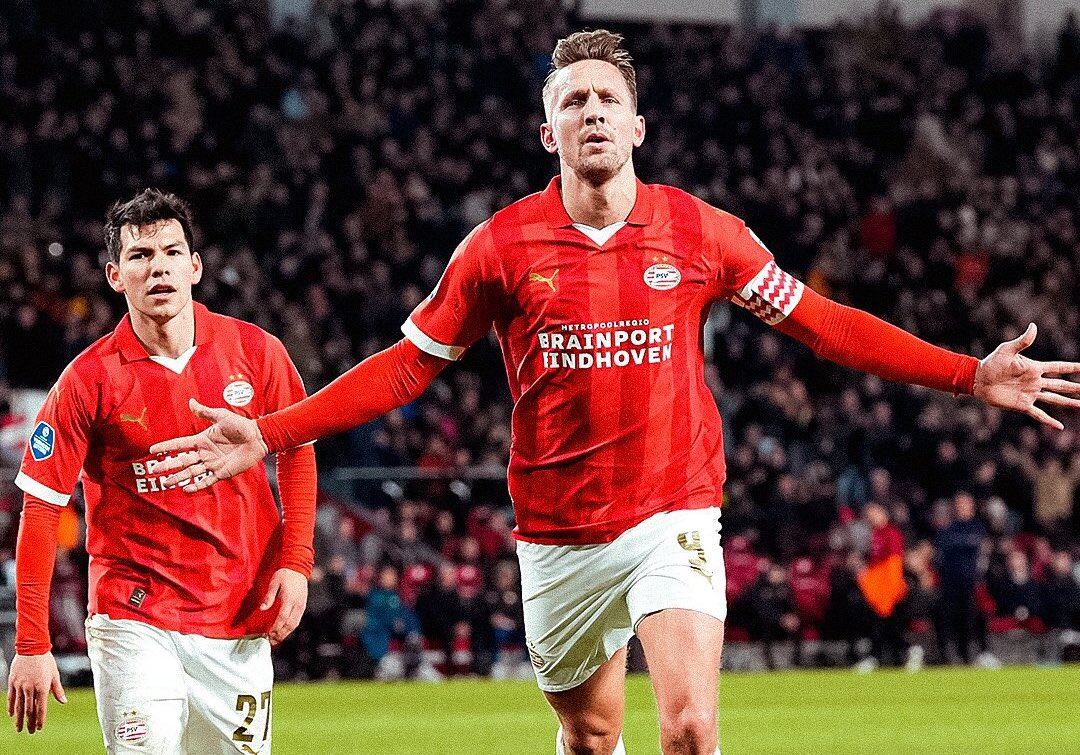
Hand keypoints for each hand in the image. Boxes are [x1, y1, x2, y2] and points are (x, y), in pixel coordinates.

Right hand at [7, 653, 65, 733]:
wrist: (32, 647)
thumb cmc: (46, 660)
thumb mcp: (54, 674)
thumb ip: (57, 690)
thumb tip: (64, 701)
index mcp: (42, 687)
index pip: (41, 708)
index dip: (40, 719)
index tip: (40, 728)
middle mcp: (30, 688)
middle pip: (29, 710)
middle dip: (30, 722)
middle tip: (30, 732)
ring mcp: (20, 685)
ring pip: (18, 706)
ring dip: (19, 718)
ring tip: (19, 728)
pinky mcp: (12, 682)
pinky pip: (11, 697)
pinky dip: (11, 707)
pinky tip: (12, 715)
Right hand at [148, 399, 268, 491]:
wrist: (258, 437)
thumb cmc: (241, 425)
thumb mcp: (222, 416)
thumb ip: (206, 412)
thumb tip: (191, 401)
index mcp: (202, 440)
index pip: (180, 444)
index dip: (166, 447)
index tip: (152, 450)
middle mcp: (204, 453)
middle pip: (182, 460)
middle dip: (168, 465)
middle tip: (154, 470)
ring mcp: (212, 463)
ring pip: (192, 472)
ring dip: (179, 477)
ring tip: (166, 482)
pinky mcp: (222, 472)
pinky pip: (207, 480)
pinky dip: (197, 485)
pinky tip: (186, 489)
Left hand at [261, 568, 307, 644]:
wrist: (298, 568)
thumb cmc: (285, 574)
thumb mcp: (274, 583)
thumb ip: (269, 597)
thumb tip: (262, 609)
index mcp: (289, 598)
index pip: (282, 618)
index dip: (275, 628)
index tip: (268, 635)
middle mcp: (297, 604)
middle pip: (290, 624)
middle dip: (281, 634)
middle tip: (272, 641)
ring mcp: (302, 605)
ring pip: (295, 624)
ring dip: (286, 633)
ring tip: (277, 639)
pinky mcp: (303, 605)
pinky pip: (297, 620)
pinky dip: (290, 627)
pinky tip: (284, 631)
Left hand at [973, 323, 1079, 430]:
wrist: (978, 379)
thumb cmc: (991, 362)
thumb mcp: (1007, 350)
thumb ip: (1022, 341)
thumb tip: (1033, 326)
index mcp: (1034, 368)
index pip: (1058, 367)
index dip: (1072, 367)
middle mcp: (1035, 382)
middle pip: (1061, 385)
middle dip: (1076, 387)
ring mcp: (1030, 394)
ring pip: (1055, 399)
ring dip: (1069, 402)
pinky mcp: (1022, 404)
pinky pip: (1039, 414)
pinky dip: (1049, 421)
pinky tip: (1059, 427)